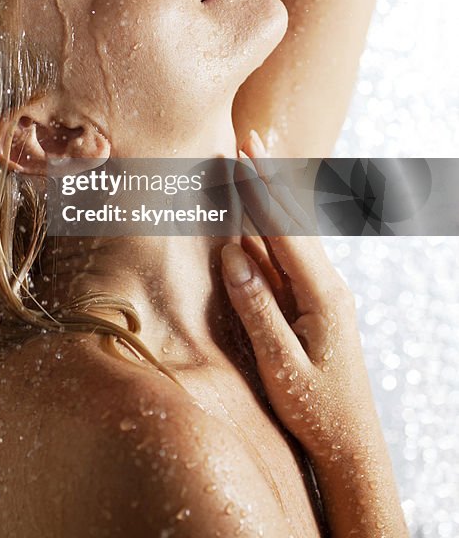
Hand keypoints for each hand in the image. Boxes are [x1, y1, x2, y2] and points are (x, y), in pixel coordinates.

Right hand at [222, 131, 378, 462]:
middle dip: (268, 178)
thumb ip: (257, 308)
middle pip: (291, 221)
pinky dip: (269, 228)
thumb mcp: (282, 365)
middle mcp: (326, 285)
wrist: (351, 445)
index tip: (242, 154)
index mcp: (322, 294)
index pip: (285, 230)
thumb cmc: (316, 411)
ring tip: (251, 163)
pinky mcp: (313, 305)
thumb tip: (232, 254)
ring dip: (268, 197)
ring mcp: (321, 293)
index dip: (261, 190)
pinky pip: (286, 258)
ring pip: (289, 236)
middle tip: (249, 137)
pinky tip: (257, 217)